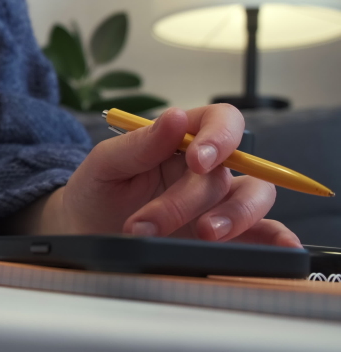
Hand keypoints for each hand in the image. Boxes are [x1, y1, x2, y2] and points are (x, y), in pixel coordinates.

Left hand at [7, 105, 301, 247]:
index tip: (196, 161)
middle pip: (226, 170)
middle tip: (147, 224)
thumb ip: (138, 143)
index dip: (218, 136)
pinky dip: (276, 239)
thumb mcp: (105, 163)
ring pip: (254, 197)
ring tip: (203, 234)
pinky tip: (281, 248)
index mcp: (181, 140)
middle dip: (188, 199)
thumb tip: (174, 117)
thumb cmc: (96, 190)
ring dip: (234, 216)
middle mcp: (207, 169)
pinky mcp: (226, 237)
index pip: (219, 121)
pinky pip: (263, 234)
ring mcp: (218, 203)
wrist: (84, 233)